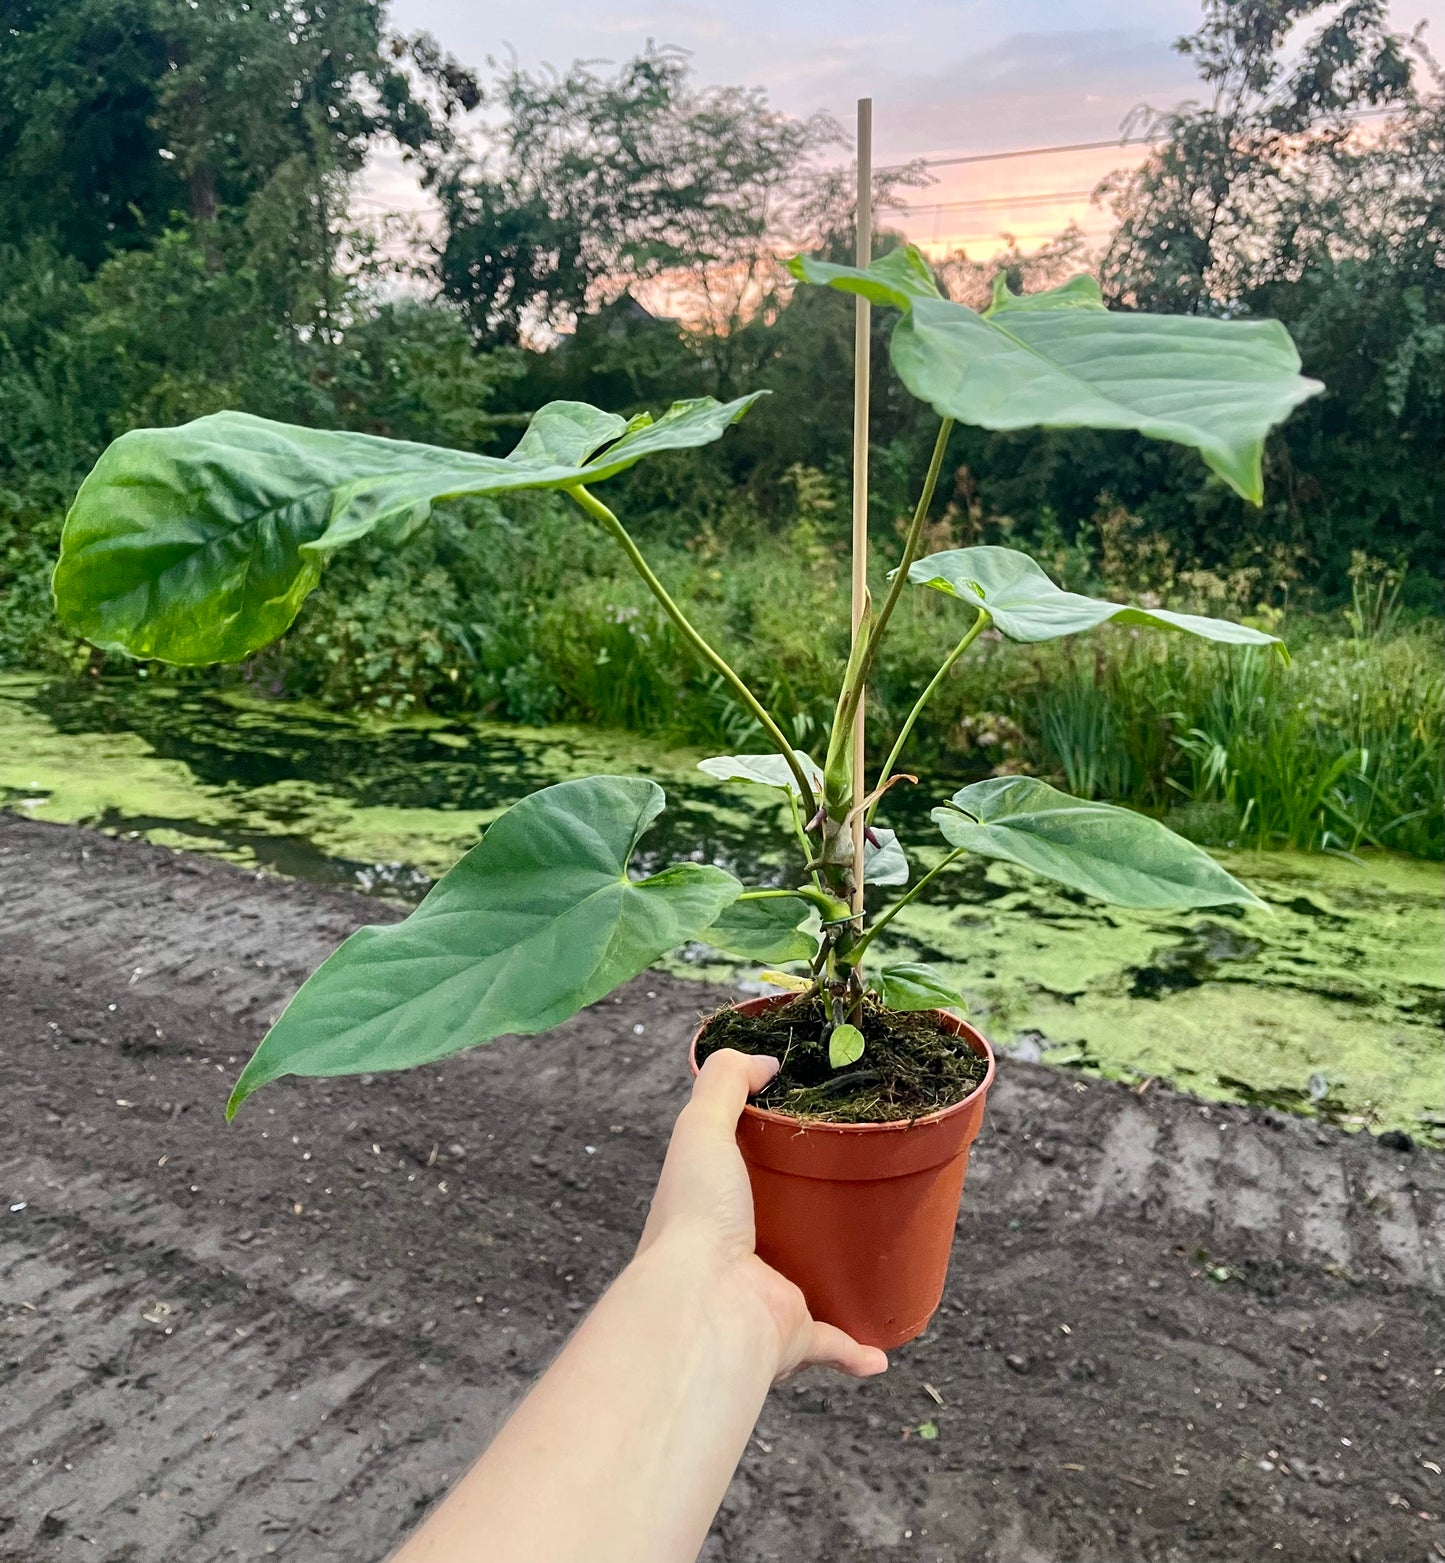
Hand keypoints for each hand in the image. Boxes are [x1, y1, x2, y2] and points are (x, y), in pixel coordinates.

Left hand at [635, 1047, 887, 1382]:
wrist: (705, 1304)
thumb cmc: (696, 1214)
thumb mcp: (702, 1126)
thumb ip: (725, 1081)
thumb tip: (763, 1062)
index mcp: (709, 1206)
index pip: (734, 1175)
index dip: (761, 1152)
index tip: (804, 1131)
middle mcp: (733, 1254)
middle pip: (774, 1229)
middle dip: (801, 1218)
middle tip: (844, 1191)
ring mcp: (763, 1296)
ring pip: (805, 1285)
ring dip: (830, 1279)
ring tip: (865, 1260)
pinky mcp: (792, 1333)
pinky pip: (833, 1342)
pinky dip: (857, 1349)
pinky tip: (880, 1353)